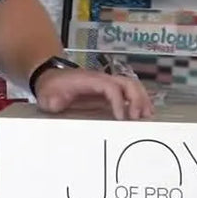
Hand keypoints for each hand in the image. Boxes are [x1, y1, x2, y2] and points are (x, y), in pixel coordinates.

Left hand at [34, 66, 153, 119]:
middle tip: (139, 118)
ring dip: (142, 99)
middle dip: (137, 99)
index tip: (121, 118)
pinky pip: (128, 91)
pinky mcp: (109, 90)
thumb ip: (53, 101)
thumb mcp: (48, 96)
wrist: (50, 78)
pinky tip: (144, 113)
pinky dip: (139, 100)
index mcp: (89, 80)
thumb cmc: (51, 89)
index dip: (118, 101)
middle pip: (127, 83)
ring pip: (131, 85)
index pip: (110, 87)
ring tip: (148, 116)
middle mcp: (102, 79)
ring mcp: (107, 83)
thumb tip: (58, 104)